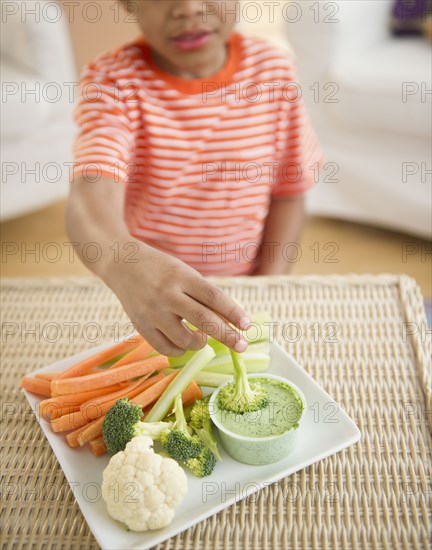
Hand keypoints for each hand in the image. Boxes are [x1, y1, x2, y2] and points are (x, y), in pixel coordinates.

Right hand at [106, 241, 250, 355]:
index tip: (247, 325)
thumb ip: (204, 296)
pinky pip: (166, 348)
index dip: (233, 312)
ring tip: (201, 336)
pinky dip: (180, 349)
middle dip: (227, 336)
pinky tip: (183, 341)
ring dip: (200, 343)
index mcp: (182, 276)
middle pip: (203, 320)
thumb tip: (229, 323)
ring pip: (185, 340)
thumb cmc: (161, 269)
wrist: (122, 264)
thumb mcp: (184, 273)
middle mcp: (167, 294)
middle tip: (242, 346)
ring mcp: (152, 312)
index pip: (213, 297)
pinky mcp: (140, 326)